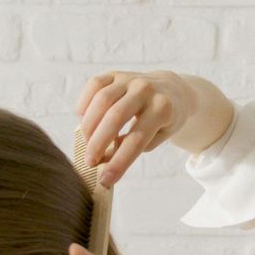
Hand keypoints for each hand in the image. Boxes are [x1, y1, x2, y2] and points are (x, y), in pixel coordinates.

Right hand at [76, 70, 196, 185]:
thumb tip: (104, 159)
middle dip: (98, 143)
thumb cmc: (164, 120)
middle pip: (115, 117)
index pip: (137, 140)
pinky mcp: (116, 74)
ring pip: (102, 100)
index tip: (105, 180)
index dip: (119, 162)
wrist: (172, 90)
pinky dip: (85, 103)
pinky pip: (94, 85)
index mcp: (162, 109)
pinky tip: (82, 119)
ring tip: (86, 142)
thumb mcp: (158, 136)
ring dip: (88, 125)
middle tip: (90, 162)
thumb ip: (135, 147)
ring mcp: (130, 79)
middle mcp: (146, 90)